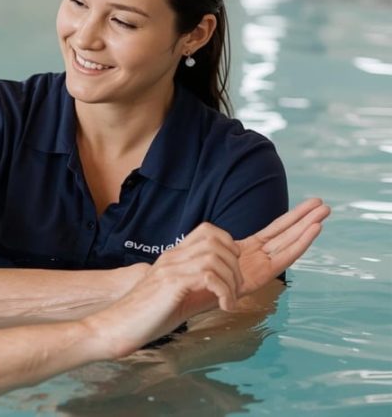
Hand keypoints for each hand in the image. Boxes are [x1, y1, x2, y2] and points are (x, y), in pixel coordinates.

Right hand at [84, 227, 246, 357]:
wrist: (118, 326)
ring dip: (231, 281)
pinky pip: (208, 276)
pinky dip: (224, 292)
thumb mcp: (179, 297)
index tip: (232, 270)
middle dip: (235, 266)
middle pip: (216, 240)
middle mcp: (172, 257)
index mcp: (173, 257)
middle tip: (235, 289)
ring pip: (215, 257)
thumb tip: (229, 289)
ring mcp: (170, 268)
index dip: (228, 245)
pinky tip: (224, 307)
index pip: (207, 230)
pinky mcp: (171, 283)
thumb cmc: (146, 317)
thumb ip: (200, 289)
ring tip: (229, 301)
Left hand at [177, 198, 328, 316]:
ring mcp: (259, 269)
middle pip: (286, 235)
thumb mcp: (203, 252)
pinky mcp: (259, 278)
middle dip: (304, 219)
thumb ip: (213, 243)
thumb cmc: (186, 276)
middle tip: (324, 204)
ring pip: (288, 244)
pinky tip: (313, 229)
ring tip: (324, 212)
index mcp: (247, 252)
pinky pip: (283, 258)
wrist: (176, 297)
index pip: (274, 231)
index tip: (308, 204)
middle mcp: (257, 260)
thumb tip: (210, 230)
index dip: (291, 218)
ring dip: (307, 228)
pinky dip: (299, 243)